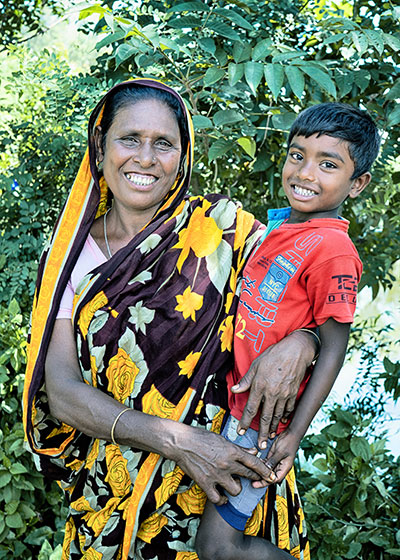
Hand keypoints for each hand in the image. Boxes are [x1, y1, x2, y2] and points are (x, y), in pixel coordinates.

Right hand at [170, 425, 272, 504]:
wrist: (181, 442)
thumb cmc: (201, 437)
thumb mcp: (222, 439)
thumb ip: (238, 448)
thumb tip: (253, 452)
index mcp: (232, 451)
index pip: (254, 462)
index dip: (265, 470)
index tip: (271, 476)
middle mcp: (227, 464)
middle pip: (248, 476)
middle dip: (255, 479)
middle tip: (256, 481)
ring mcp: (216, 475)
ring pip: (236, 490)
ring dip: (235, 488)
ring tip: (231, 484)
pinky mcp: (205, 483)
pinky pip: (218, 499)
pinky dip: (221, 500)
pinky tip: (221, 496)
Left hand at [231, 330, 315, 447]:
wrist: (295, 351)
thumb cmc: (274, 355)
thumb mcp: (256, 365)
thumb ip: (246, 380)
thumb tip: (235, 390)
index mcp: (260, 387)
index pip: (250, 409)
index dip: (244, 422)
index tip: (240, 432)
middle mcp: (271, 393)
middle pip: (264, 417)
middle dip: (261, 433)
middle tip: (259, 446)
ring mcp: (284, 395)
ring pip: (277, 416)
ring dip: (272, 428)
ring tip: (269, 438)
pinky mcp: (293, 394)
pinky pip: (288, 409)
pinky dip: (284, 417)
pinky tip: (281, 422)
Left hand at [252, 429, 300, 487]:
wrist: (291, 433)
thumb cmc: (289, 442)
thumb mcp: (280, 452)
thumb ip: (273, 461)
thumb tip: (265, 470)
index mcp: (285, 467)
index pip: (274, 479)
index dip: (265, 482)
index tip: (256, 484)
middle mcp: (281, 466)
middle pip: (270, 476)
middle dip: (261, 479)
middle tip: (252, 481)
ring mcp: (277, 461)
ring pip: (268, 470)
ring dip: (261, 472)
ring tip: (251, 474)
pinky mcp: (273, 456)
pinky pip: (266, 463)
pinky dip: (261, 464)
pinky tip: (255, 464)